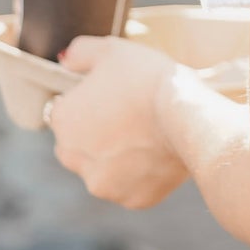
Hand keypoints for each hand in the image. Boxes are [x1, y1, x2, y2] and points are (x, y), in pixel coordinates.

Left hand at [48, 33, 191, 210]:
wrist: (187, 114)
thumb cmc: (148, 78)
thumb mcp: (112, 50)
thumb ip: (80, 53)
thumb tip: (65, 60)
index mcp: (63, 121)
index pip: (62, 111)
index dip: (85, 101)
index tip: (110, 95)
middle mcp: (74, 158)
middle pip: (76, 146)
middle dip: (94, 134)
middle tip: (127, 115)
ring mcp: (102, 184)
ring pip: (102, 170)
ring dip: (115, 157)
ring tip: (147, 133)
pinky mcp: (131, 199)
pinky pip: (130, 186)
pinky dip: (140, 173)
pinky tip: (157, 151)